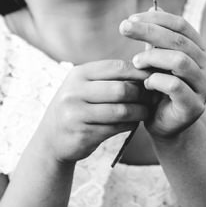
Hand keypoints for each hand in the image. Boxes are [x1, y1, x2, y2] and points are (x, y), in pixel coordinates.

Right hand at [37, 59, 151, 163]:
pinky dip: (129, 125)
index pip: (116, 67)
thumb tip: (146, 69)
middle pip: (120, 89)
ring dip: (139, 112)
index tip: (153, 78)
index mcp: (78, 74)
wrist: (51, 139)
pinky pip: (116, 128)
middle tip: (153, 97)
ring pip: (121, 111)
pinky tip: (134, 123)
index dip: (139, 72)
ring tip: (147, 111)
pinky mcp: (83, 134)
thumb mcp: (83, 86)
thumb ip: (108, 77)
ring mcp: (77, 114)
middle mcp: (75, 92)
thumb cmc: (76, 107)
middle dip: (141, 94)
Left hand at [118, 10, 205, 139]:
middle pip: (179, 41)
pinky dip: (156, 80)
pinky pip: (175, 86)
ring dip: (152, 58)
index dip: (157, 18)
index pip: (181, 25)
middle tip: (124, 28)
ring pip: (180, 61)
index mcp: (202, 51)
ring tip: (135, 62)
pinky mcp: (195, 107)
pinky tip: (146, 83)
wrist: (164, 125)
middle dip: (149, 31)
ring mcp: (205, 88)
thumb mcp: (157, 59)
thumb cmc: (160, 88)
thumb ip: (158, 38)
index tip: (132, 18)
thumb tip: (154, 6)